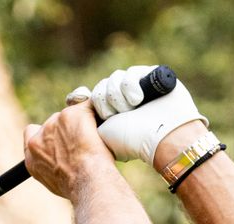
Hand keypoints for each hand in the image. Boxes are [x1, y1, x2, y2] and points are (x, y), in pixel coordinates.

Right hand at [23, 100, 114, 200]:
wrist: (87, 181)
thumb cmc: (77, 186)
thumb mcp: (54, 182)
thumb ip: (51, 165)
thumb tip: (60, 163)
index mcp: (32, 154)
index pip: (32, 132)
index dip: (47, 133)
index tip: (58, 138)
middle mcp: (39, 137)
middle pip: (55, 122)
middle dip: (69, 129)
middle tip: (85, 144)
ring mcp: (54, 123)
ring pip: (72, 115)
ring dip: (83, 123)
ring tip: (95, 142)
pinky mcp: (71, 114)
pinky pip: (88, 106)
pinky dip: (97, 114)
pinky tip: (103, 128)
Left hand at [66, 64, 207, 165]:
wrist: (160, 137)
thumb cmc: (132, 141)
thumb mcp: (102, 132)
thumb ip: (86, 119)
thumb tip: (73, 102)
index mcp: (112, 112)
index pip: (94, 96)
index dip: (93, 101)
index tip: (99, 111)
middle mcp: (124, 99)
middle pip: (101, 86)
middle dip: (106, 101)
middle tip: (117, 114)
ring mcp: (138, 87)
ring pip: (114, 79)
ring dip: (118, 96)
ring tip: (131, 108)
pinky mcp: (151, 76)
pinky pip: (130, 73)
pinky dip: (131, 86)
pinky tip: (139, 99)